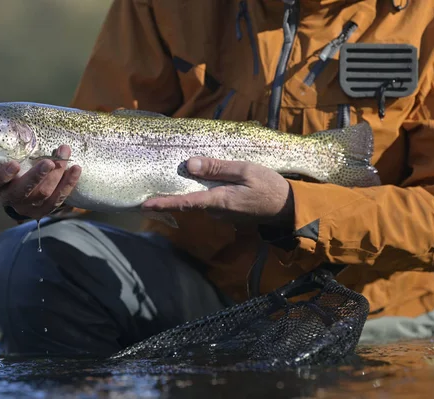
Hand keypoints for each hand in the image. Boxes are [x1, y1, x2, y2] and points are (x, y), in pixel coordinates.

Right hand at [0, 90, 81, 219]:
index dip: (2, 175)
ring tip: (65, 155)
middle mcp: (8, 196)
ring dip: (56, 176)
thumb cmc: (10, 154)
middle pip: (22, 191)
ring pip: (42, 195)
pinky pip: (59, 200)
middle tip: (49, 161)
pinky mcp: (45, 208)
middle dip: (36, 176)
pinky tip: (76, 169)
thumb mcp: (0, 138)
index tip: (14, 164)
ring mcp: (28, 205)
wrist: (25, 181)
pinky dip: (68, 184)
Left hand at [142, 157, 294, 226]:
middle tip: (159, 178)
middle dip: (175, 191)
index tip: (145, 204)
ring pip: (200, 199)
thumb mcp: (245, 170)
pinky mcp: (227, 213)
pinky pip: (210, 200)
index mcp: (219, 201)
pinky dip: (204, 190)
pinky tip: (205, 177)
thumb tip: (189, 165)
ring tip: (182, 171)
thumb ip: (217, 168)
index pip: (185, 203)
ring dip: (192, 188)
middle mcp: (216, 212)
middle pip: (190, 200)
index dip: (163, 203)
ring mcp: (222, 215)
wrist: (289, 208)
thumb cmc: (270, 186)